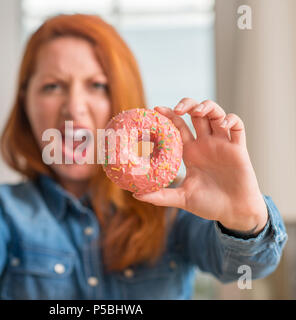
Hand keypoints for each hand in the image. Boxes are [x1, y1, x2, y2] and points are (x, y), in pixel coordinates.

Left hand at [134, 98, 267, 233]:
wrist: (234, 213)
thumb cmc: (209, 205)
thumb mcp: (182, 198)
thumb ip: (160, 196)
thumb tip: (136, 194)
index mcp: (191, 152)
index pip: (179, 126)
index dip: (169, 115)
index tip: (156, 109)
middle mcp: (206, 144)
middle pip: (197, 114)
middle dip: (188, 105)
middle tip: (178, 109)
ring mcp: (222, 145)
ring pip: (216, 114)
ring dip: (207, 107)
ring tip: (197, 111)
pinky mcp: (239, 149)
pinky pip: (238, 127)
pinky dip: (231, 119)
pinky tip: (223, 124)